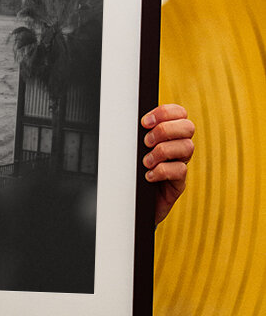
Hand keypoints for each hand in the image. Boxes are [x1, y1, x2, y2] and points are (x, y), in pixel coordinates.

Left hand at [141, 103, 194, 224]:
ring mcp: (180, 164)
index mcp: (169, 134)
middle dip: (164, 130)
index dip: (165, 112)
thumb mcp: (133, 149)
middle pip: (188, 127)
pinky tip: (148, 176)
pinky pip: (180, 170)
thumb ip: (137, 134)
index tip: (144, 122)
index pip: (179, 113)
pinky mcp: (179, 183)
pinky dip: (162, 171)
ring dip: (162, 151)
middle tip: (146, 142)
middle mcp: (178, 147)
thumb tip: (127, 119)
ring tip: (146, 162)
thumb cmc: (131, 171)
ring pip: (187, 147)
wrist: (131, 203)